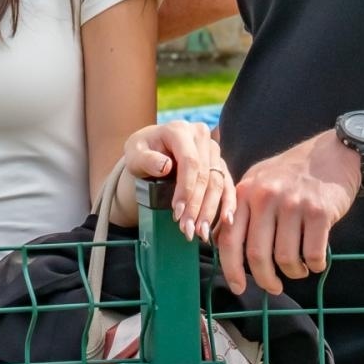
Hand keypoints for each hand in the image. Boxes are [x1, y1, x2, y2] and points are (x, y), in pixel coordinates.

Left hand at [116, 121, 234, 242]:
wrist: (151, 148)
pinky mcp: (219, 162)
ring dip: (210, 210)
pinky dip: (228, 203)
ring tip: (200, 233)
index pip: (190, 162)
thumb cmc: (142, 152)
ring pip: (218, 182)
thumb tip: (166, 166)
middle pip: (206, 175)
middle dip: (197, 206)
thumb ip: (146, 159)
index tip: (177, 213)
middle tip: (187, 230)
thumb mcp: (135, 154)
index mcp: (179, 130)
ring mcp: (212, 148)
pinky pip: (227, 184)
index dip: (186, 189)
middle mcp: (200, 135)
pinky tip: (226, 220)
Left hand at [216, 131, 360, 295]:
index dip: (231, 268)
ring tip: (298, 268)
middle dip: (265, 279)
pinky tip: (315, 261)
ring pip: (285, 258)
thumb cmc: (292, 172)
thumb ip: (240, 207)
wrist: (333, 152)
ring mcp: (293, 204)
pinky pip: (312, 254)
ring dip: (293, 272)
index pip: (229, 238)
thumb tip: (219, 241)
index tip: (238, 287)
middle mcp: (266, 197)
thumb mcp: (258, 180)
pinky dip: (314, 265)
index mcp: (246, 192)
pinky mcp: (320, 212)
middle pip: (257, 255)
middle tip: (274, 287)